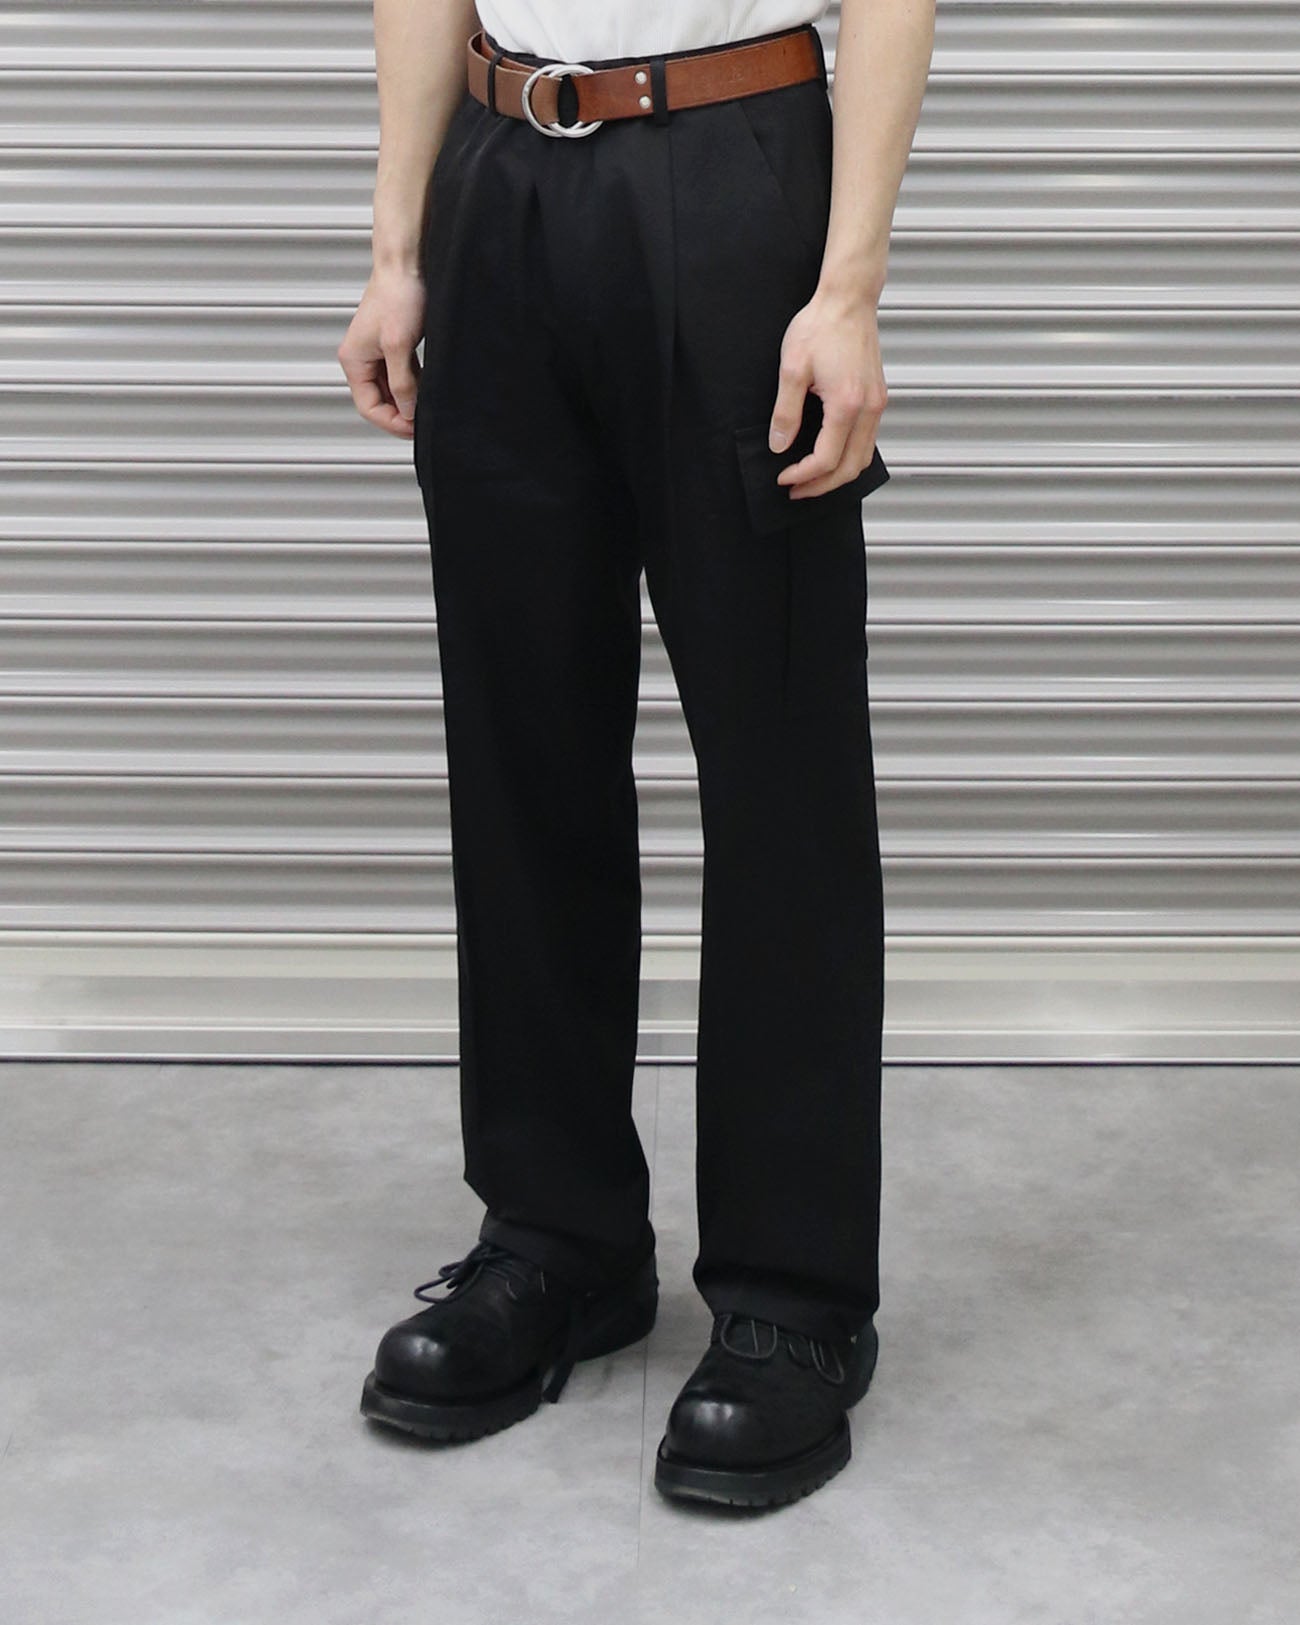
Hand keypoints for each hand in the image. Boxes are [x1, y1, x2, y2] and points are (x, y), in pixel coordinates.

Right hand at [337, 265, 427, 439]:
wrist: (407, 264)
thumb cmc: (398, 295)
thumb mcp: (399, 346)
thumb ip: (402, 383)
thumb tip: (407, 412)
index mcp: (353, 360)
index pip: (368, 407)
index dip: (392, 422)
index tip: (415, 429)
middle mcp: (362, 359)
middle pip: (379, 402)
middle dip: (400, 415)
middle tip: (424, 424)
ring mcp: (377, 353)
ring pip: (392, 391)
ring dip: (408, 402)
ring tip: (428, 409)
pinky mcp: (394, 346)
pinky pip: (402, 377)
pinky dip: (414, 387)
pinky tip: (429, 390)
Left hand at [767, 285, 886, 497]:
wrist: (847, 300)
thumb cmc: (821, 326)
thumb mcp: (792, 369)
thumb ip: (786, 412)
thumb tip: (780, 445)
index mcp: (847, 404)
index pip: (826, 459)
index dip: (802, 475)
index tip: (782, 478)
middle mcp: (869, 408)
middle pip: (850, 468)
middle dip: (821, 486)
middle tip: (795, 490)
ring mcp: (877, 403)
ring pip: (863, 458)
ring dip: (837, 475)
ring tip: (810, 479)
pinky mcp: (877, 397)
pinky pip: (867, 440)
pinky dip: (849, 456)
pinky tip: (829, 455)